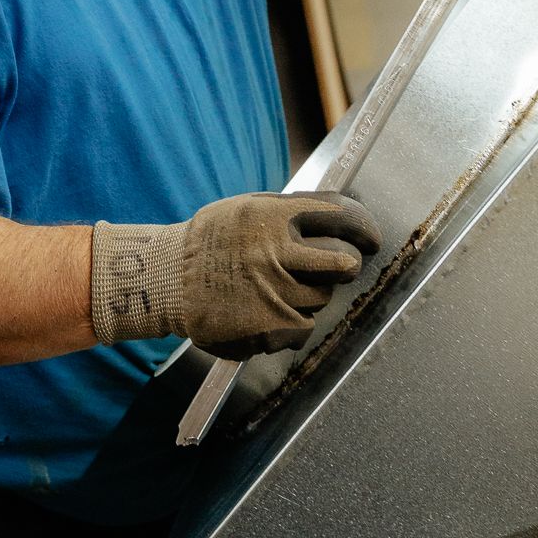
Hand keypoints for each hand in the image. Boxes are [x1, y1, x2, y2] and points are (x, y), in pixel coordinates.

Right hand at [90, 192, 381, 360]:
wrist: (167, 280)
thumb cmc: (212, 242)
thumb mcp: (249, 210)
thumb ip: (292, 214)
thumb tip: (342, 219)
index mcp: (275, 216)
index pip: (342, 216)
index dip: (364, 228)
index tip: (370, 239)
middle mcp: (277, 252)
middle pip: (345, 263)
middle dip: (347, 265)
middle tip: (337, 267)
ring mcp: (274, 291)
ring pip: (324, 298)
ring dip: (311, 295)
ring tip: (278, 288)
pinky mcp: (270, 326)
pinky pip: (304, 327)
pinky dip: (292, 322)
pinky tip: (266, 310)